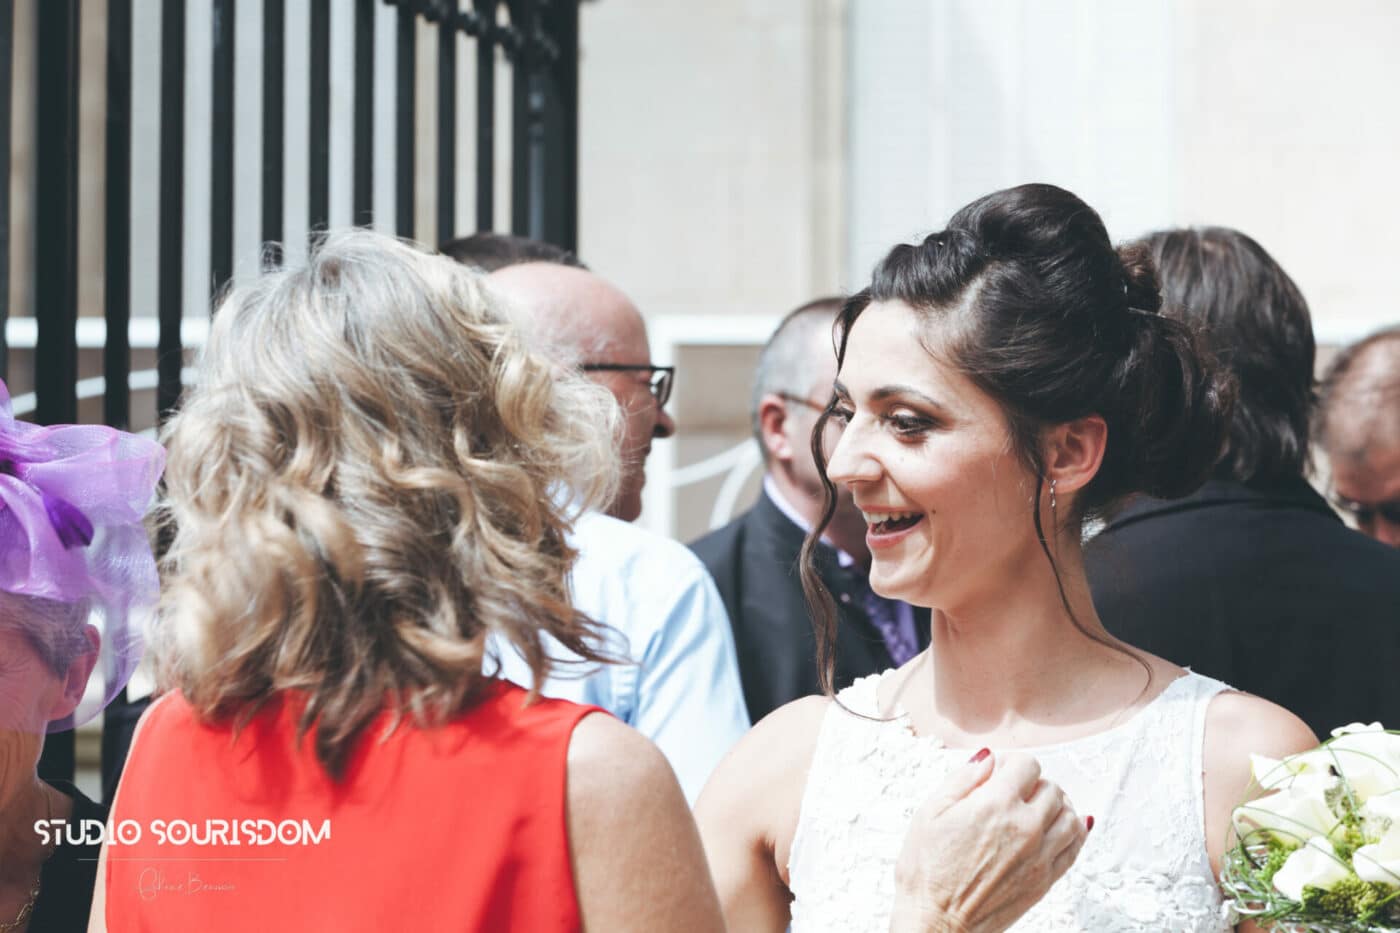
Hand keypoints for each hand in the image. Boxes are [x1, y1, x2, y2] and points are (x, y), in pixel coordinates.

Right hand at [889, 750, 1088, 932]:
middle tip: (1017, 790)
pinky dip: (1075, 831)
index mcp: (995, 805)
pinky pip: (1075, 847)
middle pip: (1052, 788)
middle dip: (1034, 782)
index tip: (1003, 770)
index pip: (1027, 765)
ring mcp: (1039, 855)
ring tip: (1041, 806)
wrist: (936, 922)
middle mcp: (1024, 827)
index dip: (1013, 762)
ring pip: (1070, 816)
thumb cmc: (927, 873)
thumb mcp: (929, 813)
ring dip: (1058, 804)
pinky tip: (1064, 827)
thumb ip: (962, 779)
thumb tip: (987, 759)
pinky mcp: (1045, 880)